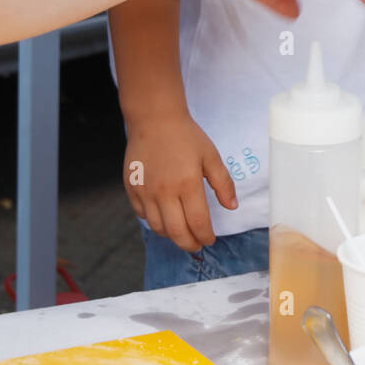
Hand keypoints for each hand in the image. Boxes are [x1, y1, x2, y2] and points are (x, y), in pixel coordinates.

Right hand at [123, 111, 235, 251]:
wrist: (154, 119)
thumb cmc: (186, 136)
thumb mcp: (211, 156)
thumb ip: (223, 183)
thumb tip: (232, 207)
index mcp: (187, 184)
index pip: (198, 223)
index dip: (206, 236)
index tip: (210, 239)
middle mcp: (164, 192)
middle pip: (176, 232)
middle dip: (189, 244)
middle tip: (197, 245)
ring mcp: (145, 192)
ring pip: (157, 228)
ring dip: (172, 235)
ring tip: (182, 233)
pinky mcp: (132, 189)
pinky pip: (142, 215)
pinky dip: (155, 221)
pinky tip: (165, 217)